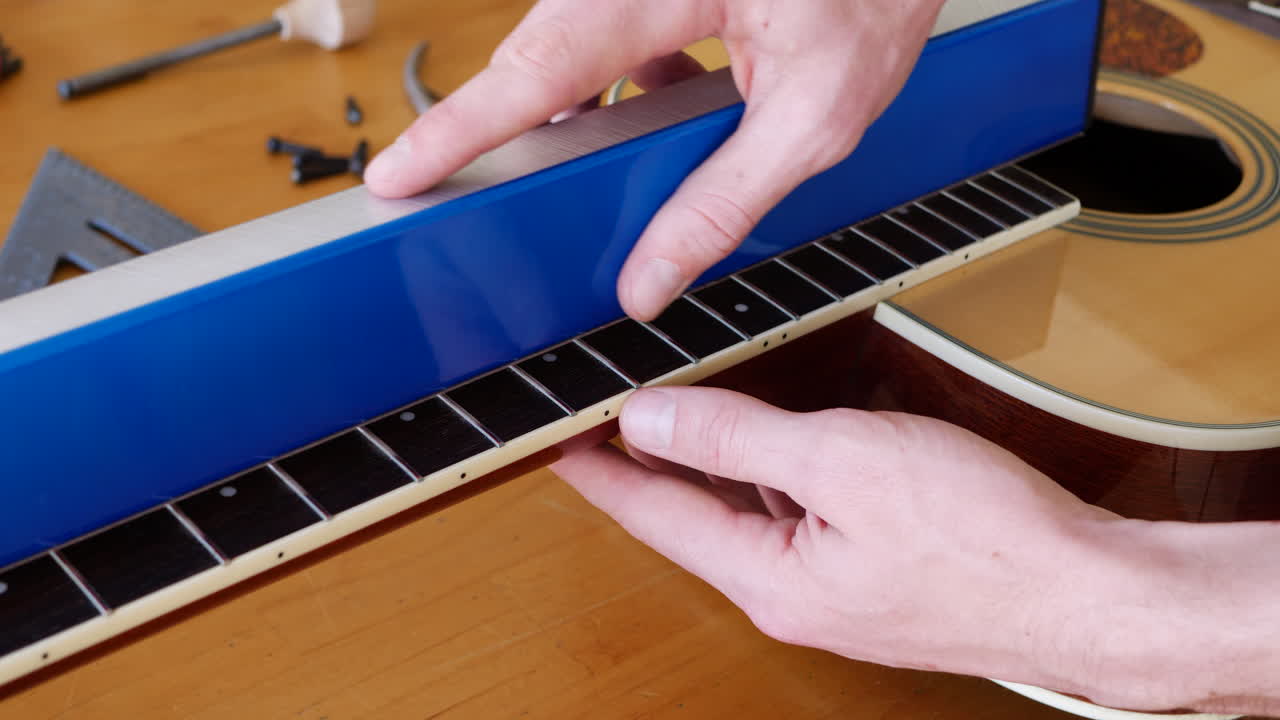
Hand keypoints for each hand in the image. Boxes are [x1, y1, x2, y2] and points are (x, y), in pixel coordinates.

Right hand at [365, 0, 946, 319]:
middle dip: (510, 129)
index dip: (460, 128)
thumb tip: (650, 280)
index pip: (542, 66)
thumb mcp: (817, 119)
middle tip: (475, 193)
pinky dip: (621, 80)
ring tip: (600, 161)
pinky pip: (609, 31)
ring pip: (570, 45)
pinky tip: (669, 106)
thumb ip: (725, 203)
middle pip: (541, 55)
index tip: (397, 173)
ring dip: (577, 108)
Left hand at [550, 386, 1226, 711]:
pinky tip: (771, 452)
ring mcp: (833, 588)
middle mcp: (791, 593)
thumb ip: (738, 437)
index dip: (599, 470)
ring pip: (747, 516)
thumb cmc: (989, 543)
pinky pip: (797, 519)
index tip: (556, 440)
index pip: (654, 516)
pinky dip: (770, 478)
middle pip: (694, 518)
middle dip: (648, 466)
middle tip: (605, 420)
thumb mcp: (844, 461)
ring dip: (709, 469)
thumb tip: (653, 418)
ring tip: (673, 424)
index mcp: (769, 576)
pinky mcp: (872, 574)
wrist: (1090, 595)